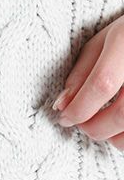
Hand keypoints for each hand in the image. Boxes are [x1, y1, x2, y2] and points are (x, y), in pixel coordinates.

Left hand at [52, 13, 123, 148]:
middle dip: (94, 127)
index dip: (79, 107)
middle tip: (82, 125)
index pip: (102, 84)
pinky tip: (119, 128)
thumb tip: (62, 106)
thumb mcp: (103, 42)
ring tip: (102, 126)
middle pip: (122, 114)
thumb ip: (81, 72)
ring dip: (114, 137)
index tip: (64, 118)